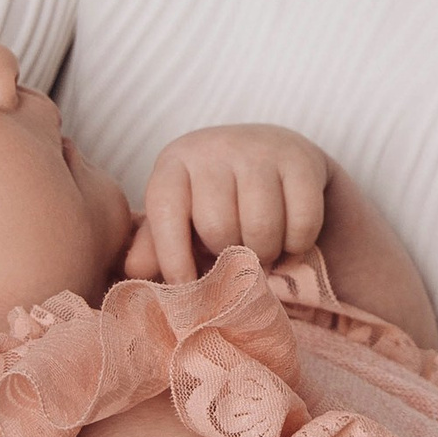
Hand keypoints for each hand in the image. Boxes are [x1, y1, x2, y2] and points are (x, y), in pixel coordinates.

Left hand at [124, 124, 331, 281]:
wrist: (272, 154)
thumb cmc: (217, 197)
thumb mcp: (181, 216)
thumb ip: (155, 244)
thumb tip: (135, 270)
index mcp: (175, 162)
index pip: (165, 213)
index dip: (173, 259)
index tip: (188, 289)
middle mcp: (214, 147)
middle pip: (218, 227)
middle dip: (229, 256)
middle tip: (237, 258)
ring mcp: (260, 149)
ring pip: (261, 228)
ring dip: (265, 255)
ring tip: (262, 251)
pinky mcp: (302, 159)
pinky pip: (302, 223)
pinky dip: (297, 245)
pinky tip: (290, 239)